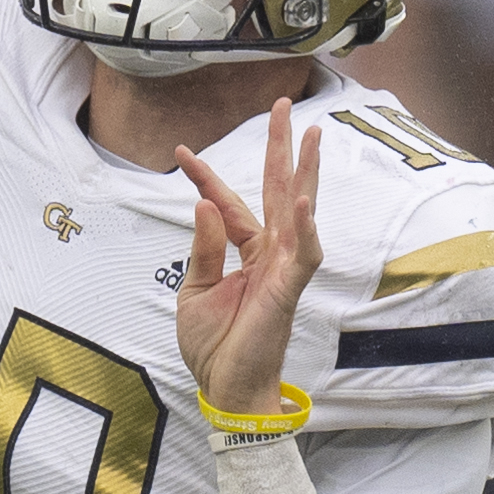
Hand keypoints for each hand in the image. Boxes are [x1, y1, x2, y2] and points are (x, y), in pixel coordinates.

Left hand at [174, 100, 322, 415]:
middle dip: (279, 148)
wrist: (225, 387)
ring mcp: (283, 270)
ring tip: (311, 135)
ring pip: (299, 211)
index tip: (182, 153)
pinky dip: (305, 228)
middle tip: (284, 105)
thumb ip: (203, 248)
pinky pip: (304, 255)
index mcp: (246, 253)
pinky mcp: (289, 290)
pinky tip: (303, 200)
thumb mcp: (194, 290)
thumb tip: (203, 204)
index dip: (206, 178)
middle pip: (275, 191)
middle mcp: (269, 254)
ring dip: (305, 173)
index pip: (228, 204)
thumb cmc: (214, 346)